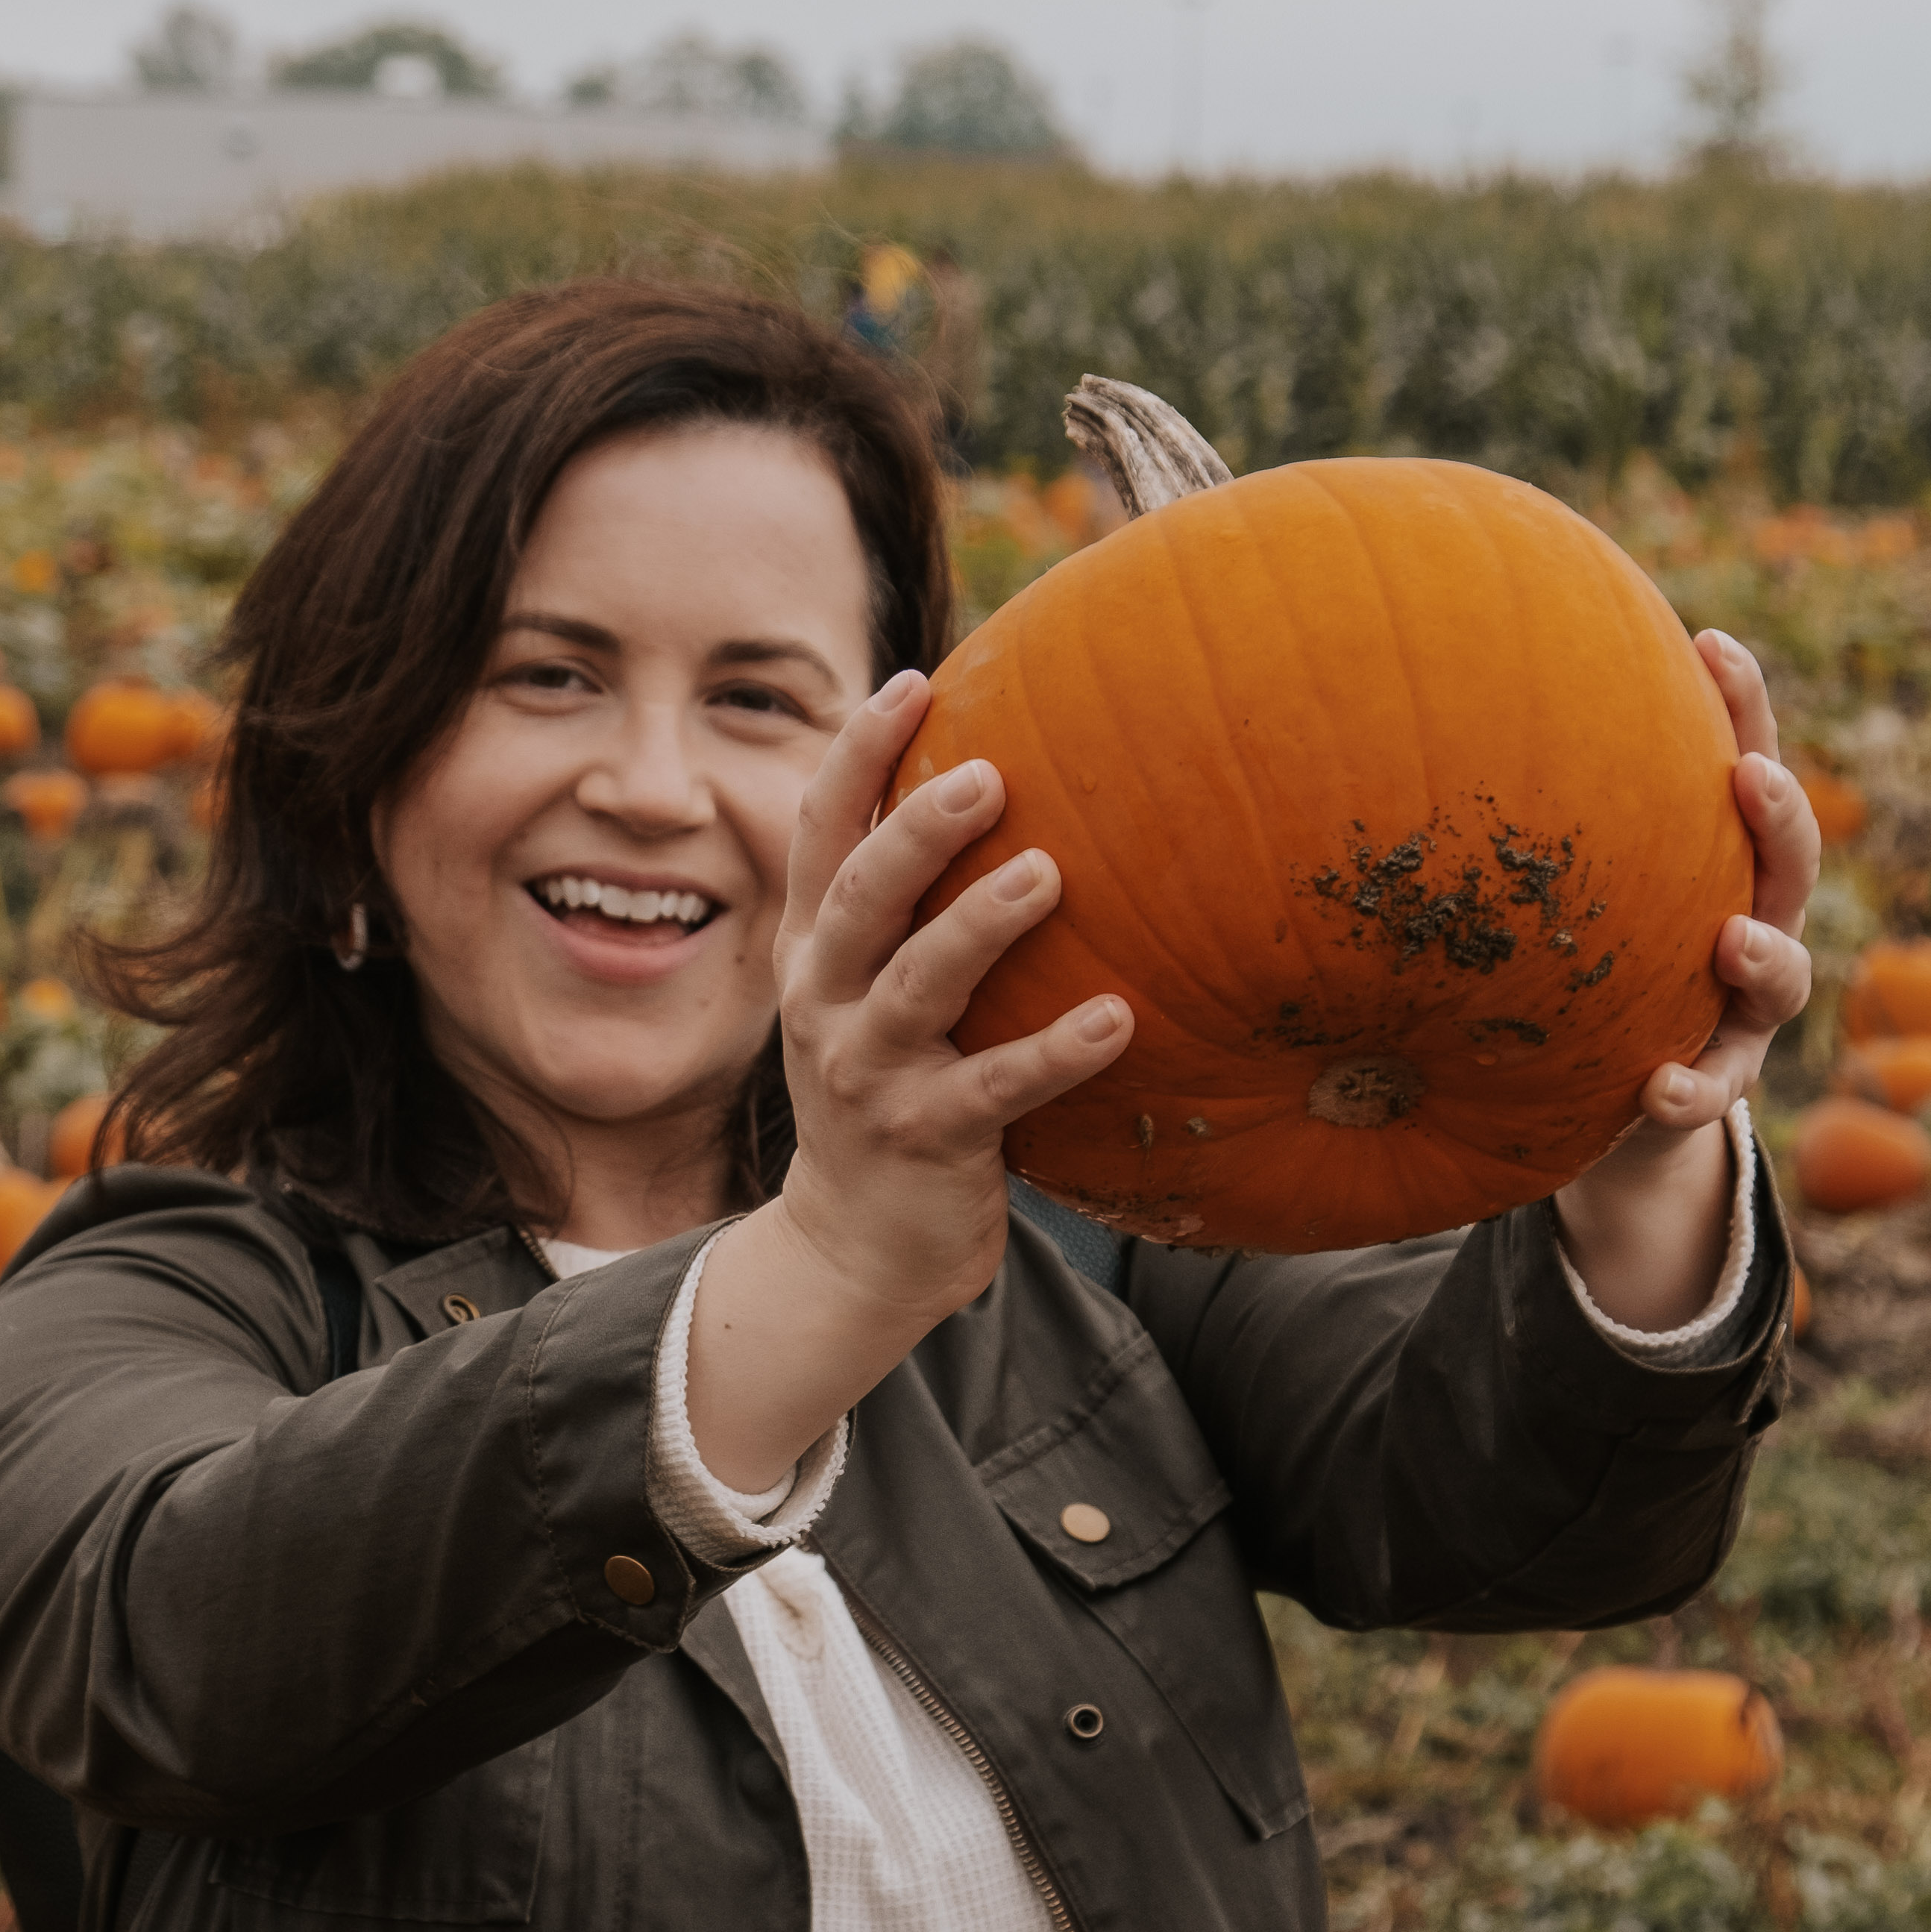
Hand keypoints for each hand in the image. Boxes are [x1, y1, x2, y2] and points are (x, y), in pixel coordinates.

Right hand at [685, 674, 1133, 1493]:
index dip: (854, 756)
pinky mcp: (926, 1139)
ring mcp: (869, 1074)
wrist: (856, 1247)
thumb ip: (902, 914)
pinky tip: (1117, 1020)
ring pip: (919, 984)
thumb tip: (987, 791)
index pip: (819, 836)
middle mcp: (825, 1004)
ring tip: (1048, 872)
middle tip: (988, 774)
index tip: (911, 684)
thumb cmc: (886, 1093)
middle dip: (917, 829)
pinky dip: (1055, 1052)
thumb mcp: (864, 998)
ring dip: (981, 923)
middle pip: (862, 896)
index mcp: (813, 955)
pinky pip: (996, 1089)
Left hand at [1553, 631, 1817, 1331]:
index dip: (1741, 705)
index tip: (1710, 644)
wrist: (1606, 1095)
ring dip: (1764, 956)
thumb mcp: (1556, 884)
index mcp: (1716, 857)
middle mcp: (1750, 919)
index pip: (1743, 761)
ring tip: (1732, 941)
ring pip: (1783, 976)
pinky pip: (1715, 1089)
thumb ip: (1528, 817)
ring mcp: (1742, 1008)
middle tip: (1749, 776)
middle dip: (1779, 816)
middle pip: (1788, 862)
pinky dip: (1692, 1089)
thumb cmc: (1573, 955)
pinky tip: (1656, 1089)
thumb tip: (1409, 706)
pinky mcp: (1715, 1081)